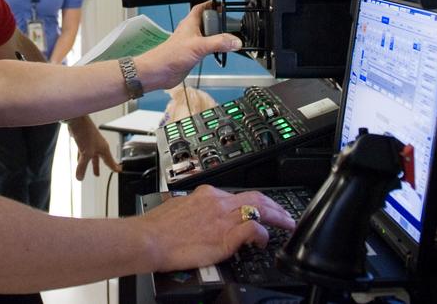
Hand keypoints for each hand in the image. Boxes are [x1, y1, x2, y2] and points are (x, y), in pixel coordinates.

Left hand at [66, 116, 121, 178]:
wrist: (77, 120)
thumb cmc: (86, 132)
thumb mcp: (86, 153)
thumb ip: (82, 167)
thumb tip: (80, 177)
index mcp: (103, 148)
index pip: (111, 160)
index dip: (114, 167)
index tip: (119, 171)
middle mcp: (98, 145)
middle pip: (101, 159)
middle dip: (101, 167)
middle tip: (102, 174)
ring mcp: (90, 143)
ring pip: (92, 157)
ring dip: (91, 164)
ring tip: (93, 172)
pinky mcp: (83, 141)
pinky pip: (84, 153)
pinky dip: (82, 158)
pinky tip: (79, 161)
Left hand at [135, 1, 240, 89]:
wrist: (159, 71)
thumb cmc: (170, 55)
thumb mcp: (198, 46)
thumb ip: (218, 43)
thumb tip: (234, 41)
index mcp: (190, 23)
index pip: (201, 8)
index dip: (211, 4)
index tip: (222, 5)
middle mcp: (191, 32)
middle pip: (207, 22)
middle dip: (217, 22)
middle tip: (230, 25)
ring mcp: (191, 43)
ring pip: (207, 36)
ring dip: (216, 37)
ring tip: (227, 40)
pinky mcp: (192, 54)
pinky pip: (206, 49)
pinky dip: (213, 49)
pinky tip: (218, 53)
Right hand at [138, 185, 296, 271]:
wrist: (150, 239)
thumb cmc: (158, 228)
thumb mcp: (178, 207)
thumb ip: (193, 208)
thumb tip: (194, 214)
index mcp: (206, 194)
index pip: (237, 195)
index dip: (253, 202)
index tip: (259, 209)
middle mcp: (218, 202)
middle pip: (256, 197)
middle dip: (274, 205)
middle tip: (284, 214)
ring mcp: (224, 218)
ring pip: (260, 208)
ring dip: (277, 216)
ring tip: (286, 224)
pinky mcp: (226, 236)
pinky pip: (254, 228)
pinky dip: (262, 234)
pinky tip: (263, 241)